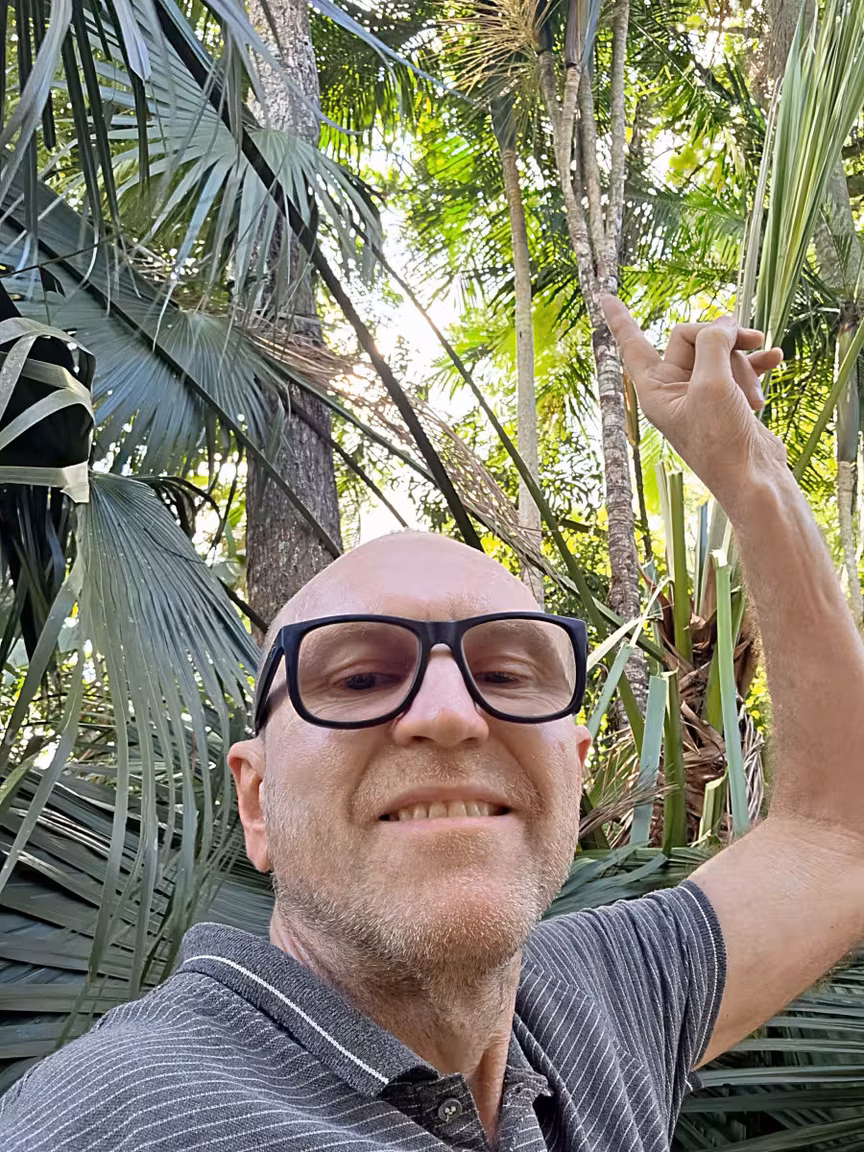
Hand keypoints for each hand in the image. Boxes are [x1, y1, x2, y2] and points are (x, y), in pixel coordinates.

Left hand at [601, 297, 786, 500]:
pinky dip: (756, 363)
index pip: (633, 345)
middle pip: (695, 337)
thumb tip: (725, 323)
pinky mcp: (727, 398)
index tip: (603, 295)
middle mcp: (674, 389)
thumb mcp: (714, 384)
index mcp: (655, 389)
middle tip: (749, 342)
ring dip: (744, 358)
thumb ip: (715, 343)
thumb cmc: (722, 440)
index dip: (620, 319)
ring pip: (721, 351)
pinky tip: (775, 359)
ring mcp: (701, 393)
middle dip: (724, 339)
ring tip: (759, 377)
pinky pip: (739, 366)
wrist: (753, 478)